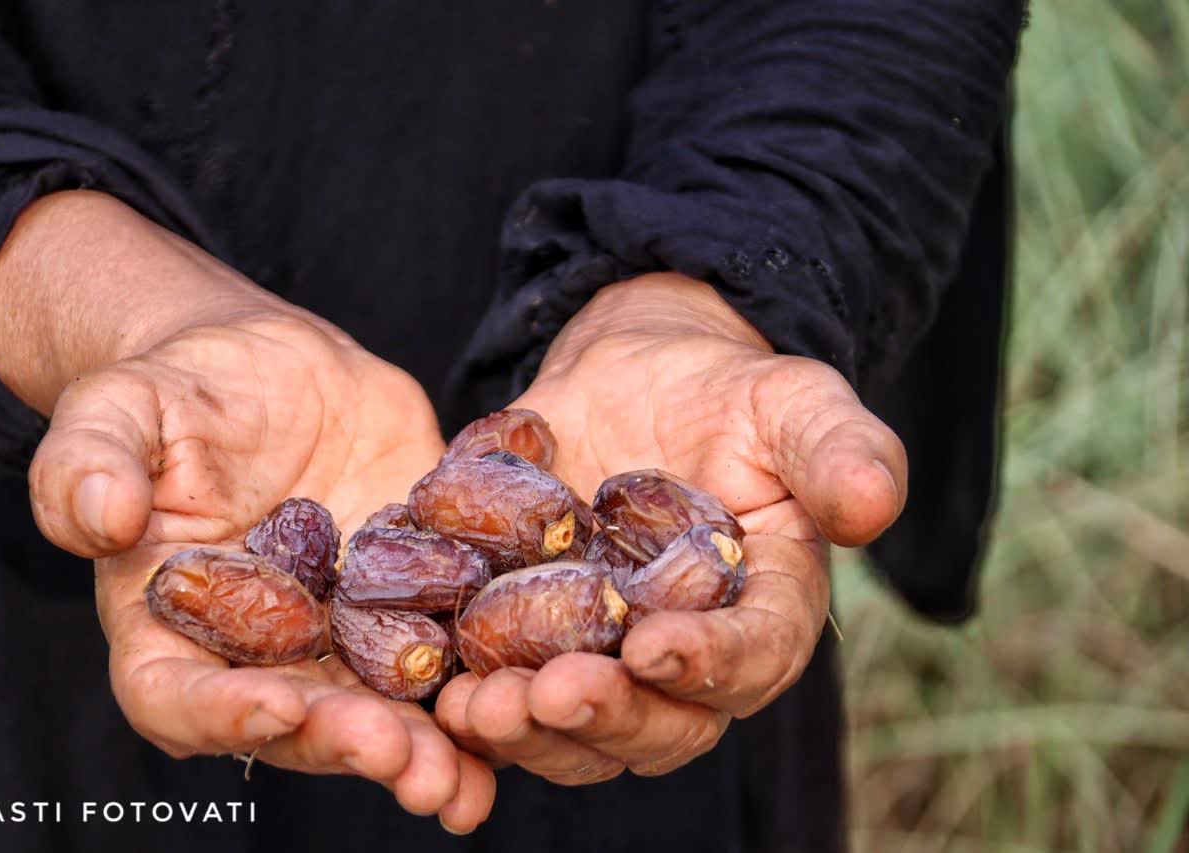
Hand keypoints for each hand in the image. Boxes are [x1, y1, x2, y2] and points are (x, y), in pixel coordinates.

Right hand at [0, 193, 492, 830]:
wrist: (277, 368)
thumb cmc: (179, 390)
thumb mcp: (120, 408)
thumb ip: (89, 461)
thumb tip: (97, 516)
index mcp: (172, 632)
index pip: (181, 697)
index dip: (225, 716)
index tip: (279, 710)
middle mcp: (262, 657)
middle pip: (298, 727)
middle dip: (352, 749)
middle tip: (407, 762)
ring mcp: (343, 639)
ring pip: (384, 713)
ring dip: (429, 751)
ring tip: (471, 777)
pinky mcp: (415, 604)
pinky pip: (451, 655)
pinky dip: (484, 688)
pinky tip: (535, 704)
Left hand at [436, 272, 906, 783]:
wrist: (636, 378)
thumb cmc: (728, 393)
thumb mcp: (793, 402)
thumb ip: (840, 448)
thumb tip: (875, 507)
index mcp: (766, 613)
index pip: (753, 658)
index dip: (711, 663)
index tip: (655, 647)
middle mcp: (687, 660)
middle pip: (661, 725)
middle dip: (606, 716)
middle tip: (550, 693)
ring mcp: (605, 662)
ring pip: (578, 733)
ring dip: (528, 733)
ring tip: (477, 709)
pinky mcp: (531, 646)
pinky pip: (504, 697)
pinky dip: (470, 709)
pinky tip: (430, 691)